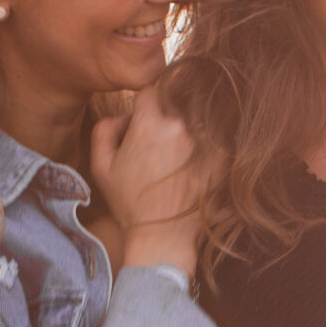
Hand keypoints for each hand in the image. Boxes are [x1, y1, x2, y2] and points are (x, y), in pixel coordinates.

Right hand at [93, 88, 205, 274]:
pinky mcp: (223, 158)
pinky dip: (209, 144)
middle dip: (171, 112)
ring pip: (199, 117)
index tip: (149, 114)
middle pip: (178, 99)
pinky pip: (217, 138)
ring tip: (182, 151)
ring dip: (191, 126)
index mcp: (148, 124)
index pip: (152, 88)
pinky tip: (197, 163)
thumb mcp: (101, 166)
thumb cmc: (130, 204)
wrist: (162, 238)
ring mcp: (204, 142)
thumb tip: (124, 115)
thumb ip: (105, 129)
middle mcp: (179, 127)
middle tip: (165, 135)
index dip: (150, 100)